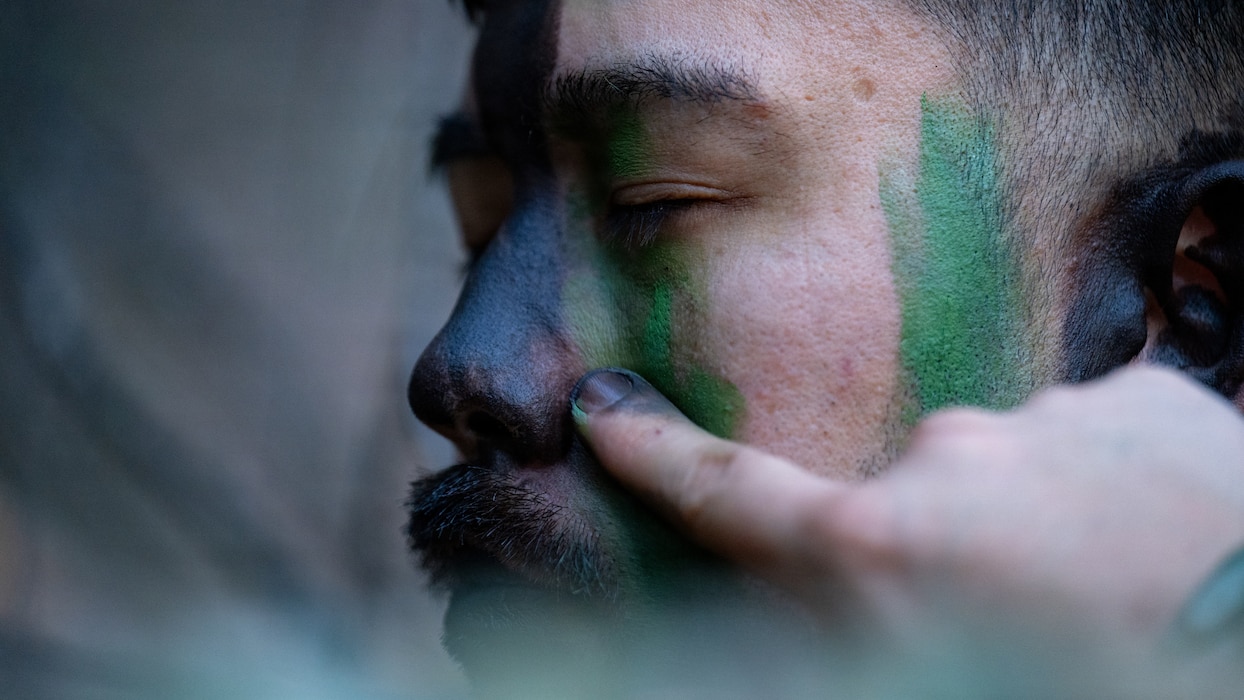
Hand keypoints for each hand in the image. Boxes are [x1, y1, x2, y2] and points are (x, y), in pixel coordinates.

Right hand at [571, 366, 1243, 659]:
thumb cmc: (1111, 687)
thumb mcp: (933, 675)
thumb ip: (855, 614)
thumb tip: (827, 578)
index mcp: (881, 549)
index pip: (731, 492)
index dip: (655, 455)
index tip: (605, 411)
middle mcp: (950, 459)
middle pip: (902, 499)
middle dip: (937, 547)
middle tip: (1017, 620)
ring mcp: (1053, 417)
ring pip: (1010, 471)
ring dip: (1041, 524)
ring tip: (1116, 594)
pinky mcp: (1146, 398)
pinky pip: (1096, 443)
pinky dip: (1114, 493)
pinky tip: (1167, 551)